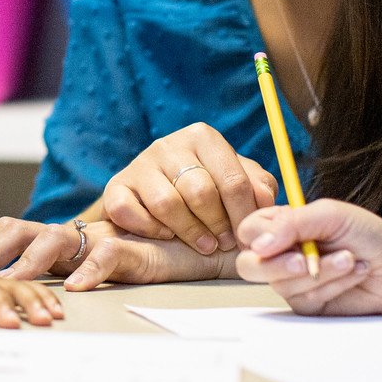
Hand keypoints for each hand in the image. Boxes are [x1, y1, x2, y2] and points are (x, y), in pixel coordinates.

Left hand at [0, 217, 231, 289]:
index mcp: (65, 241)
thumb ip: (69, 276)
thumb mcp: (101, 269)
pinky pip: (107, 255)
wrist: (202, 243)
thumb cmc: (148, 258)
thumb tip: (23, 303)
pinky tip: (76, 289)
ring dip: (31, 261)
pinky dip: (90, 271)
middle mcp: (77, 236)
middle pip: (25, 230)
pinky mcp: (132, 246)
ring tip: (11, 284)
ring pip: (57, 239)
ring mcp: (102, 237)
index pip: (16, 234)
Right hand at [99, 123, 278, 254]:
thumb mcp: (235, 182)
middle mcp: (169, 144)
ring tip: (202, 244)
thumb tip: (265, 201)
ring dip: (188, 232)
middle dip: (218, 225)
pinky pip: (129, 211)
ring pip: (166, 204)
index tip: (249, 239)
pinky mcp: (116, 184)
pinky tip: (165, 234)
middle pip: (201, 192)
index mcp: (203, 137)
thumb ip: (257, 187)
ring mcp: (140, 163)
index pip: (233, 180)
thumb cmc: (205, 189)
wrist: (155, 195)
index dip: (244, 216)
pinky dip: (149, 229)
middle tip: (224, 243)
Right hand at [233, 200, 381, 315]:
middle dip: (277, 265)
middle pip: (249, 266)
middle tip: (303, 260)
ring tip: (348, 258)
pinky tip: (352, 273)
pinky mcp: (309, 304)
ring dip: (320, 271)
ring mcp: (292, 281)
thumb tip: (258, 245)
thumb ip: (291, 224)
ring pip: (281, 284)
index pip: (248, 232)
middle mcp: (281, 254)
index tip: (283, 238)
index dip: (260, 237)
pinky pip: (305, 299)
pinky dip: (332, 285)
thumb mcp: (329, 215)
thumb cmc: (366, 233)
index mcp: (280, 227)